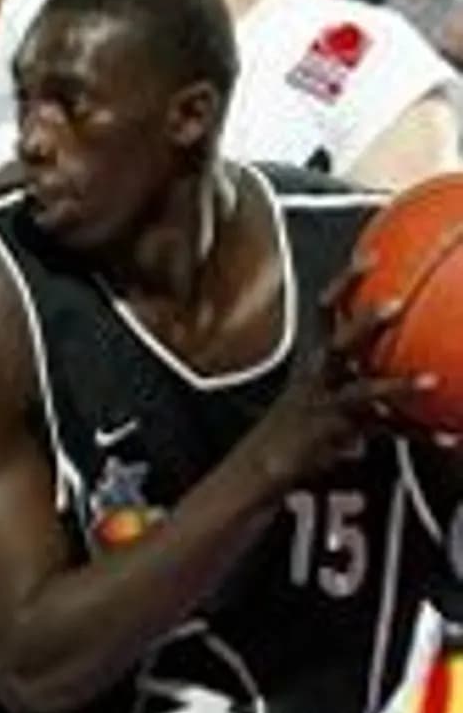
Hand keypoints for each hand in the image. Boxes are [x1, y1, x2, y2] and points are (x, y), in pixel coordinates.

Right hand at [255, 257, 433, 486]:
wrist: (268, 457)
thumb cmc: (299, 415)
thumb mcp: (317, 381)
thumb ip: (350, 362)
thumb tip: (388, 343)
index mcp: (316, 357)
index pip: (326, 310)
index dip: (346, 282)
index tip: (369, 255)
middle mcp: (321, 376)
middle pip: (340, 342)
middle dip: (365, 322)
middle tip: (396, 303)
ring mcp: (331, 406)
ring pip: (364, 392)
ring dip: (398, 386)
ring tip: (431, 380)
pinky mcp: (343, 434)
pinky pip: (385, 434)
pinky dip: (418, 434)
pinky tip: (449, 437)